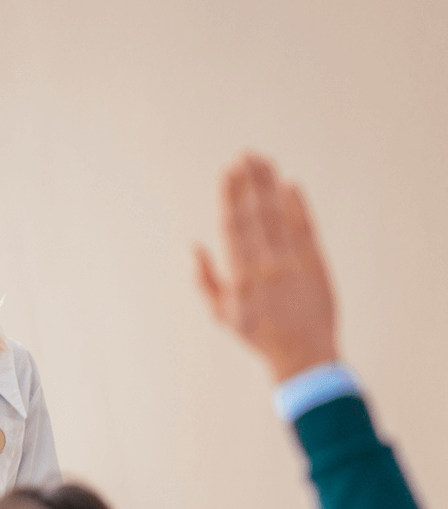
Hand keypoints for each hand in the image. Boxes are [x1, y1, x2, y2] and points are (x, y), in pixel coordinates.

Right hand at [193, 152, 338, 382]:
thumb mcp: (221, 313)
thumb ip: (204, 279)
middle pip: (255, 214)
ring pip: (278, 215)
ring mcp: (292, 264)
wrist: (302, 354)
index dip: (230, 196)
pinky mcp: (315, 263)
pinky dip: (298, 205)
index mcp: (239, 278)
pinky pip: (304, 228)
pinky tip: (289, 185)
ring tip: (263, 160)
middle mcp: (265, 267)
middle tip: (244, 154)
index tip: (227, 171)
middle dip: (249, 182)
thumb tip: (194, 246)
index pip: (232, 227)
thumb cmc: (257, 334)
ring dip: (270, 185)